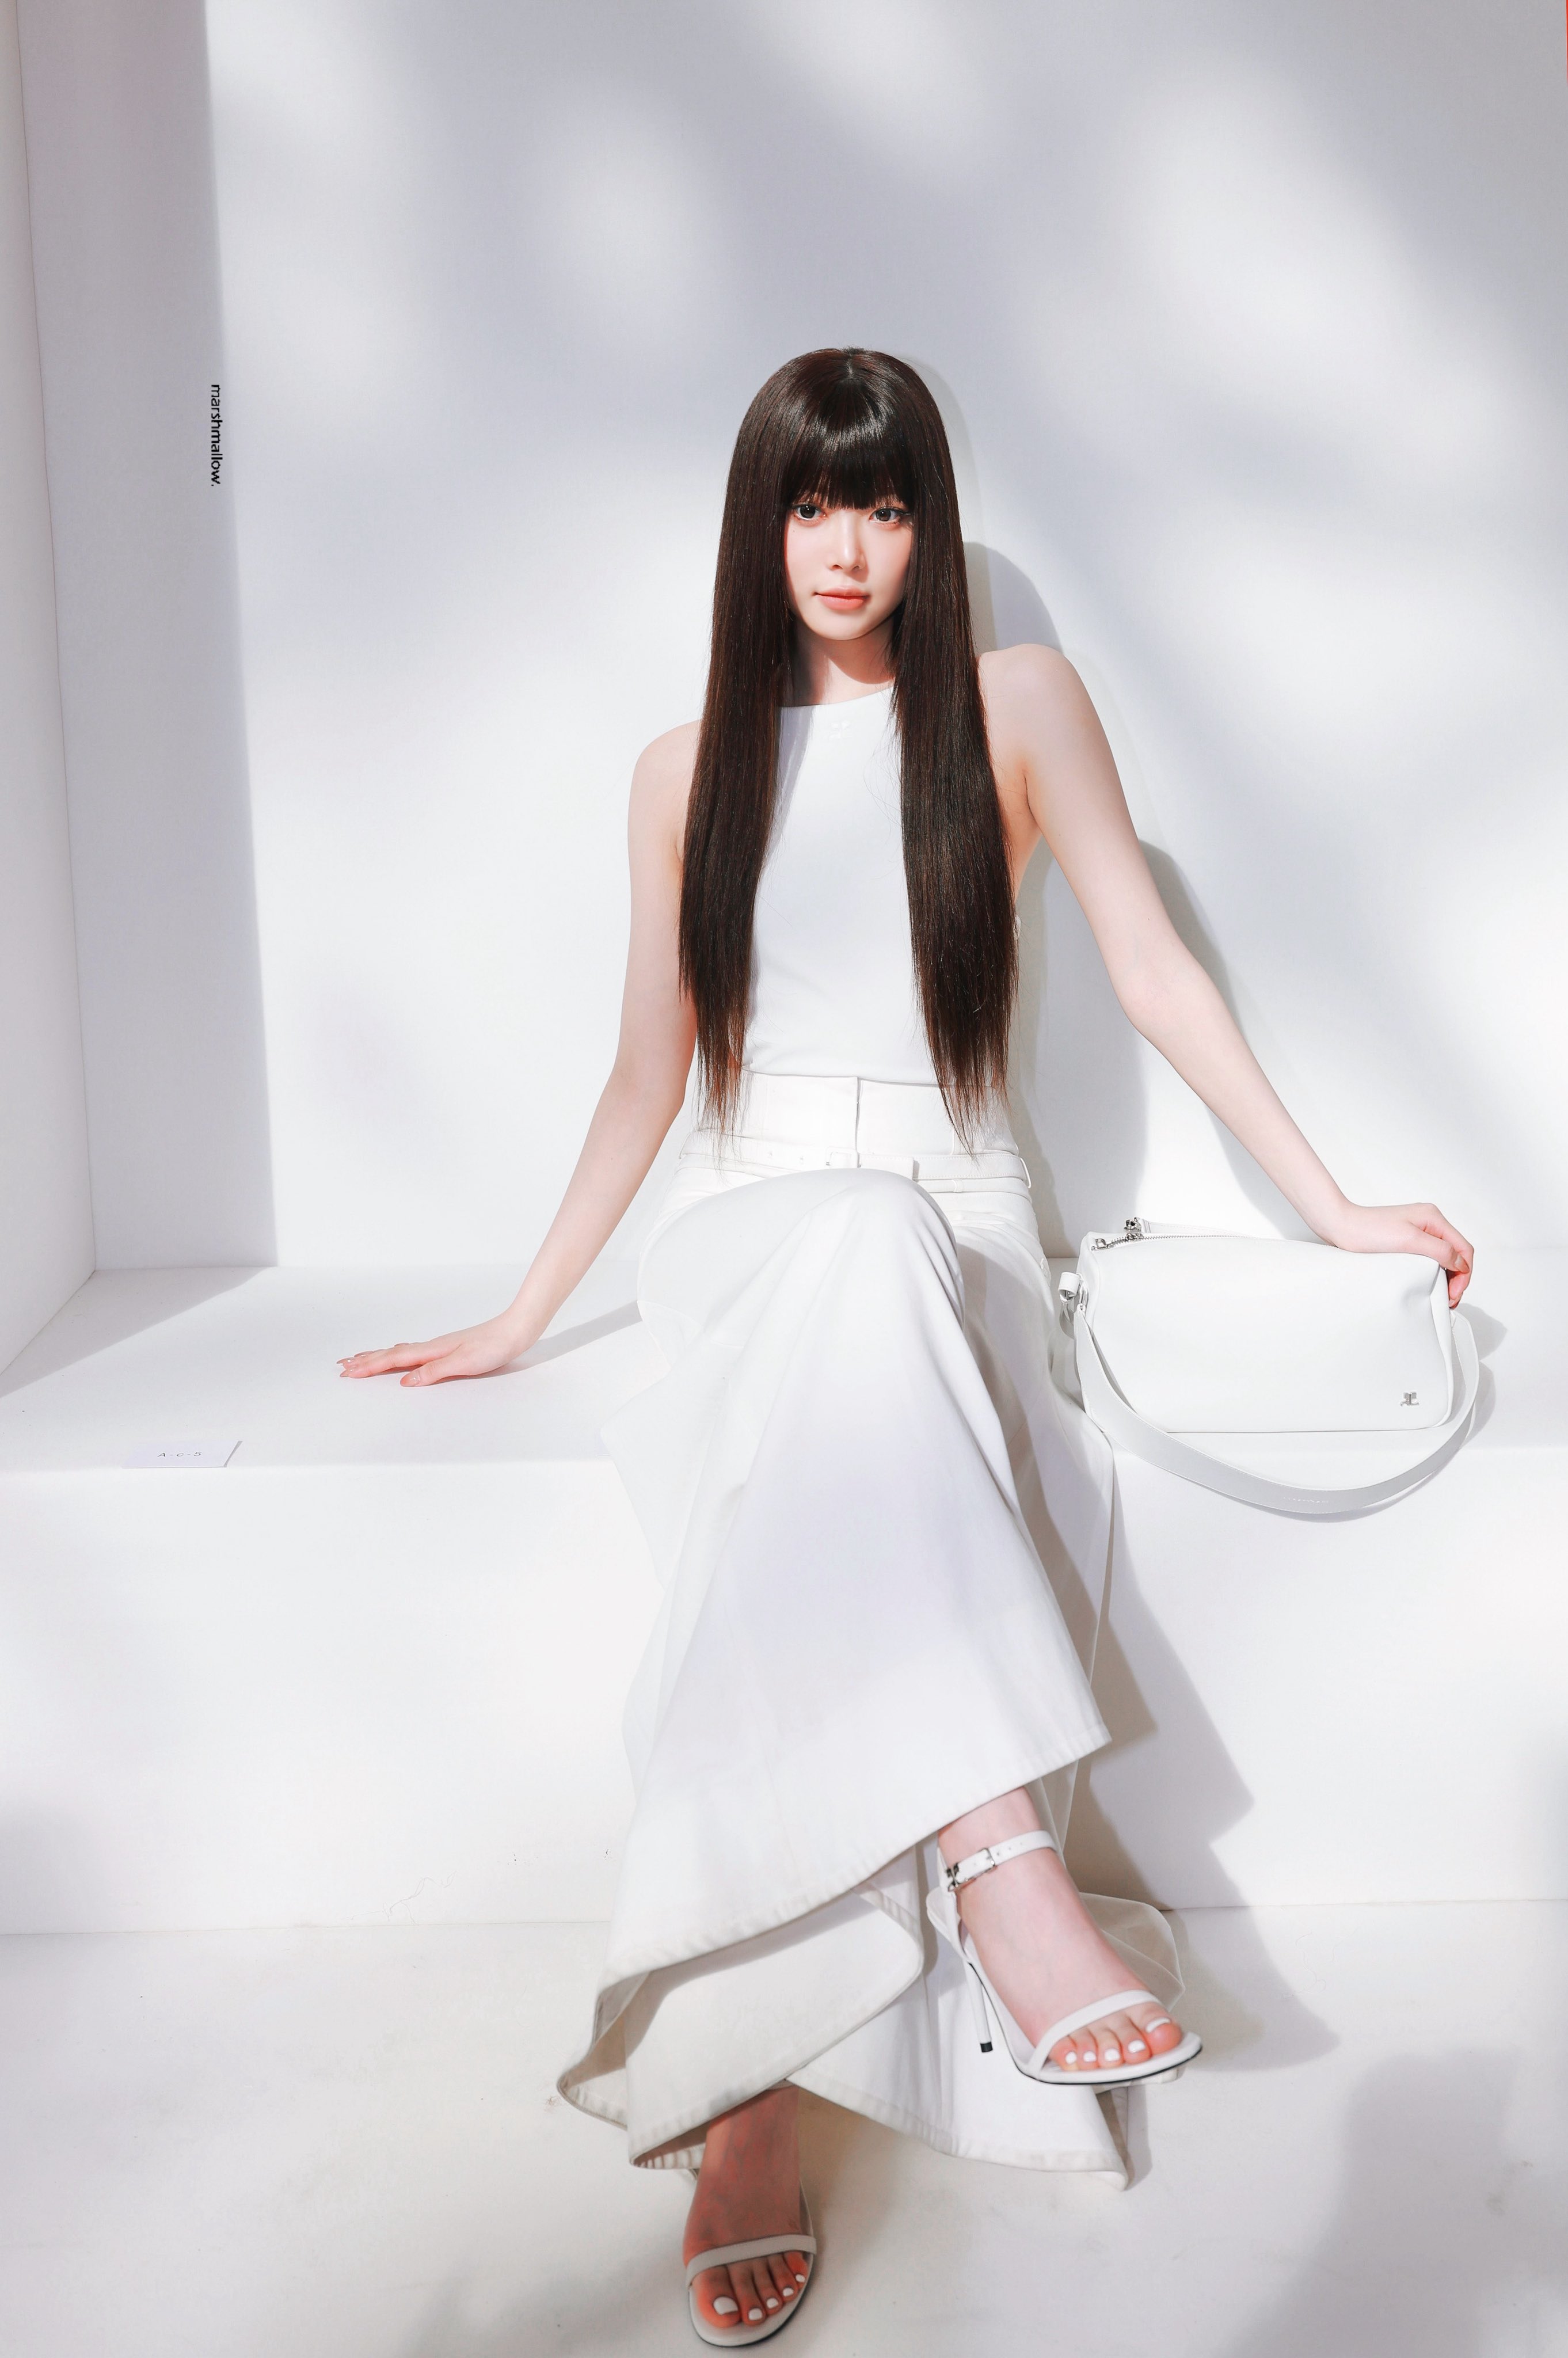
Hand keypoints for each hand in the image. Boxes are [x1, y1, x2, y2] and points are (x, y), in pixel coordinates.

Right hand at [337, 1314, 530, 1386]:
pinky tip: (399, 1354)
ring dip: (378, 1356)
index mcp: (432, 1351)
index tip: (347, 1372)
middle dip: (366, 1360)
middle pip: (391, 1353)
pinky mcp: (449, 1348)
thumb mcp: (464, 1363)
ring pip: (400, 1352)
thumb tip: (405, 1381)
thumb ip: (434, 1372)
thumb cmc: (494, 1346)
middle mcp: (432, 1347)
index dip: (369, 1366)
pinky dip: (398, 1354)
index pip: (394, 1359)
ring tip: (360, 1359)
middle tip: (342, 1366)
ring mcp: (440, 1346)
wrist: (516, 1329)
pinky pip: (413, 1352)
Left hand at [1321, 1201, 1473, 1306]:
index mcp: (1434, 1218)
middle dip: (1458, 1277)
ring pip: (1444, 1256)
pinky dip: (1435, 1271)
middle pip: (1457, 1253)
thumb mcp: (1409, 1240)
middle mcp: (1429, 1222)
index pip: (1464, 1248)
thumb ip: (1439, 1250)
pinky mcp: (1407, 1239)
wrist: (1341, 1226)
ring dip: (1447, 1276)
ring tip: (1442, 1295)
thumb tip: (1460, 1263)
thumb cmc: (1369, 1230)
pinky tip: (1430, 1283)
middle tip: (1449, 1299)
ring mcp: (1418, 1230)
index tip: (1454, 1293)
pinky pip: (1430, 1256)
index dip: (1464, 1274)